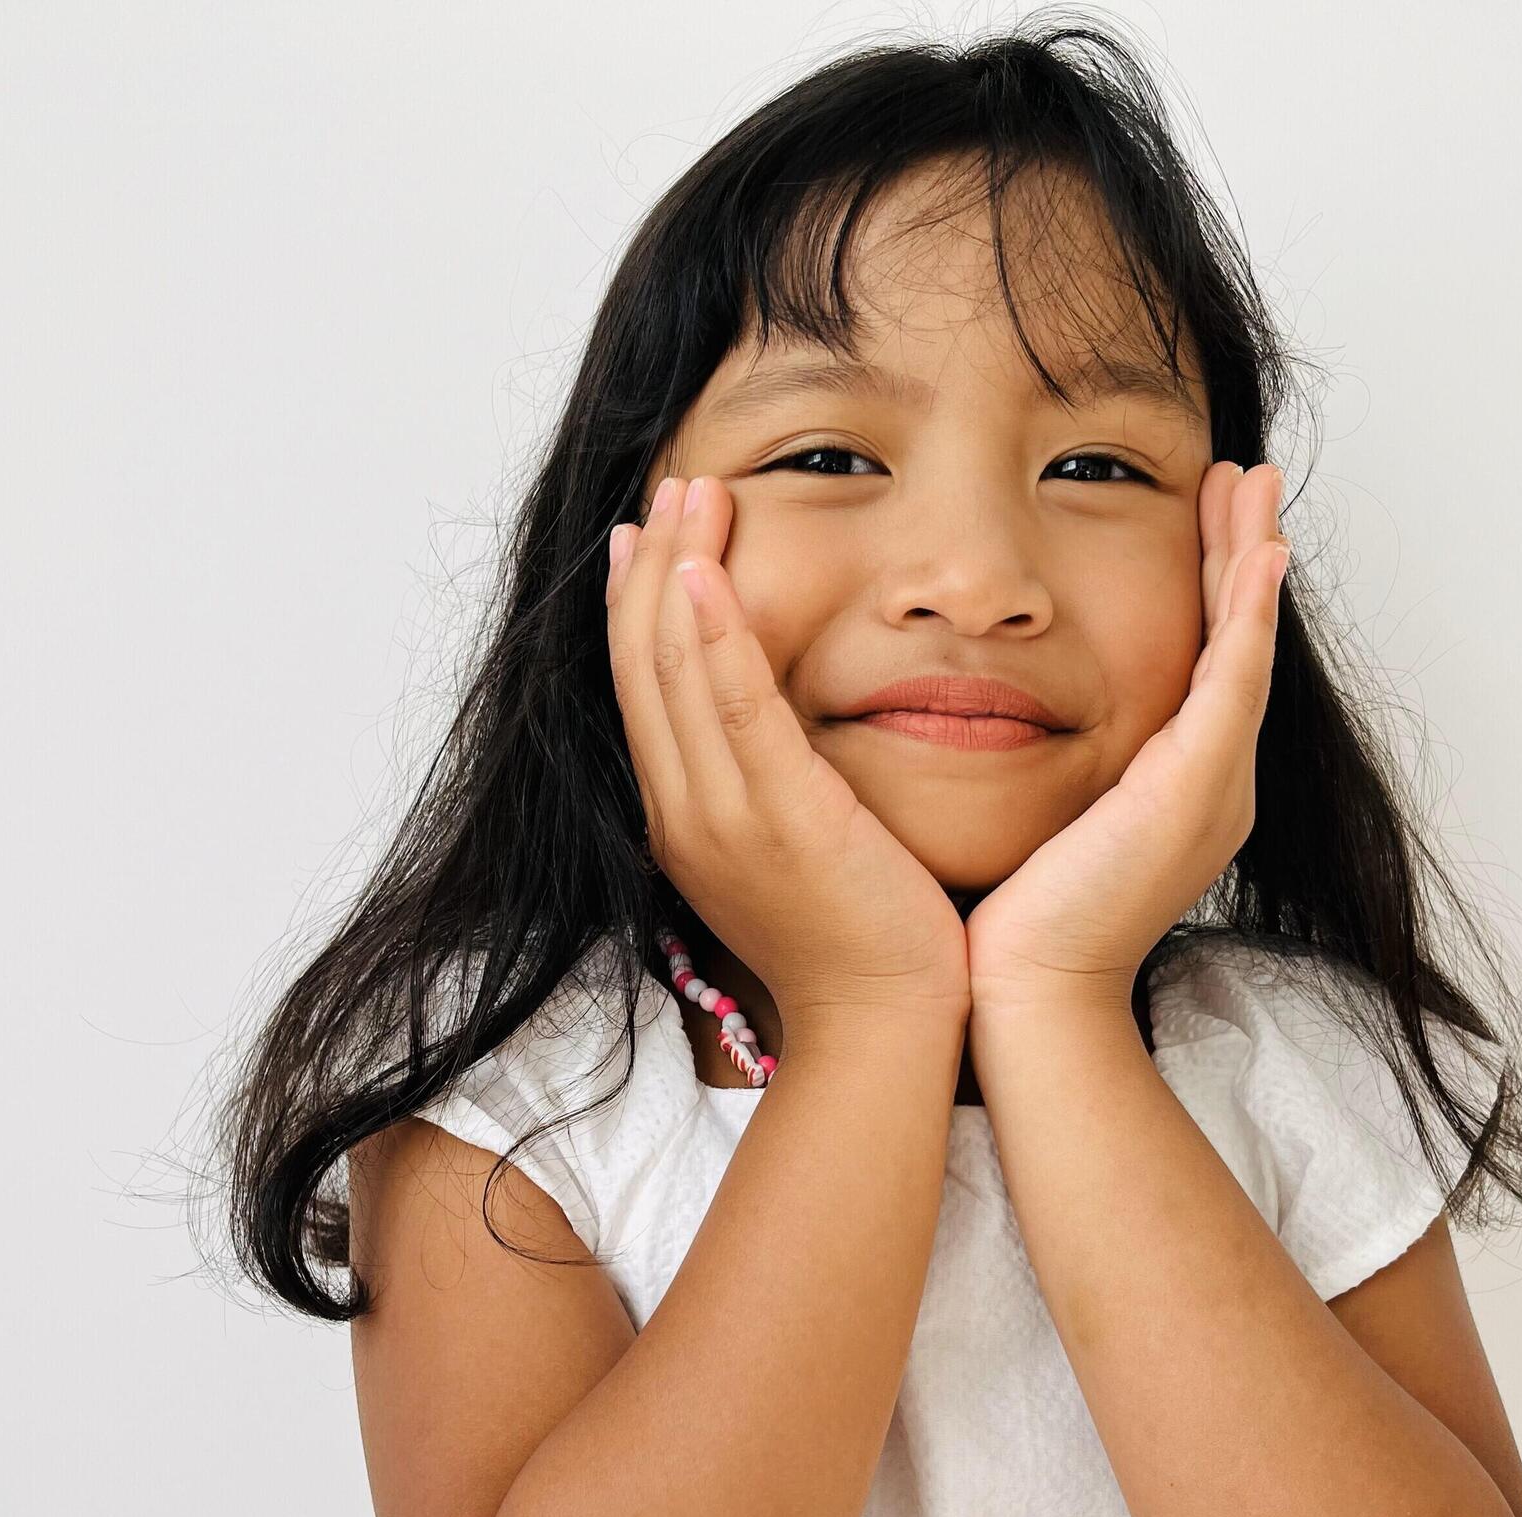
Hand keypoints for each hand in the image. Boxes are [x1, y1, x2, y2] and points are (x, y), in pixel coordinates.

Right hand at [606, 472, 969, 1031]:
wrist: (883, 1025)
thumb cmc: (860, 943)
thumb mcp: (794, 853)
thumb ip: (771, 791)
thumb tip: (774, 742)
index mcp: (684, 821)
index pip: (643, 692)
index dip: (638, 607)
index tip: (647, 537)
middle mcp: (683, 813)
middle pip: (643, 666)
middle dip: (651, 567)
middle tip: (670, 487)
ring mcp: (721, 817)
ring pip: (675, 670)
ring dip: (678, 571)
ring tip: (693, 494)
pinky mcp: (777, 818)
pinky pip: (732, 707)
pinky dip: (712, 634)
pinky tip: (703, 572)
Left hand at [963, 460, 1288, 1011]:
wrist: (1029, 996)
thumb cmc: (1016, 929)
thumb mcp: (1038, 829)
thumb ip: (1043, 775)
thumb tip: (996, 729)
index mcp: (1175, 793)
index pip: (1201, 667)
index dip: (1209, 590)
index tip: (1206, 519)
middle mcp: (1210, 785)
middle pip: (1236, 644)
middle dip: (1243, 556)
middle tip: (1248, 479)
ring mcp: (1212, 786)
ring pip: (1244, 647)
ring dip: (1252, 560)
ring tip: (1255, 485)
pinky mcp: (1195, 787)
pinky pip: (1232, 681)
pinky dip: (1247, 615)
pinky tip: (1257, 555)